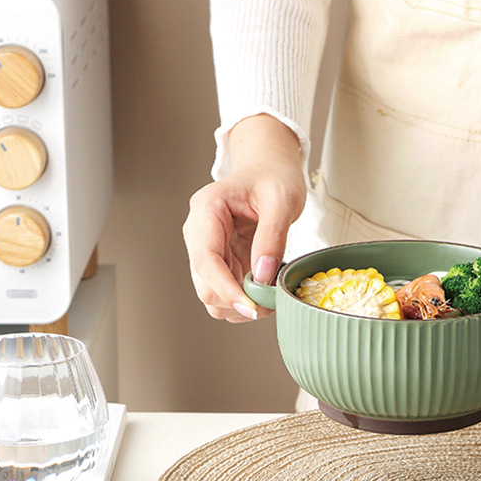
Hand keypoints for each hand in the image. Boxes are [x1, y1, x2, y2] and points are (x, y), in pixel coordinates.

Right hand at [183, 115, 305, 320]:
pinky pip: (223, 293)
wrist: (270, 172)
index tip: (252, 308)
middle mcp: (198, 232)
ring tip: (270, 296)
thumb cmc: (275, 178)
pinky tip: (264, 292)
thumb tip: (262, 276)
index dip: (227, 289)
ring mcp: (205, 250)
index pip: (206, 260)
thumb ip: (272, 237)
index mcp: (206, 209)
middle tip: (271, 303)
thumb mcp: (282, 200)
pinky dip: (243, 301)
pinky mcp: (218, 262)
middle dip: (236, 301)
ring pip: (211, 295)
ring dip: (239, 305)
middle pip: (204, 284)